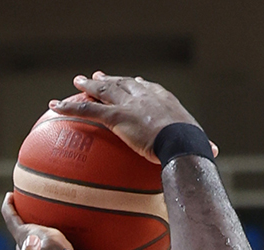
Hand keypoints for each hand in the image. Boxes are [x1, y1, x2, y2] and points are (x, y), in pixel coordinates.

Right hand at [2, 192, 145, 249]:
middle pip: (39, 249)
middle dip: (37, 243)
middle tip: (41, 228)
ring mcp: (31, 245)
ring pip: (23, 231)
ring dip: (23, 219)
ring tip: (21, 201)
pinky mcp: (24, 234)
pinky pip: (12, 218)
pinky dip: (10, 207)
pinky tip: (10, 194)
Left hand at [48, 72, 217, 163]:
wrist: (183, 144)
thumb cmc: (193, 149)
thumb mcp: (198, 147)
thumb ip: (199, 149)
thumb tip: (210, 158)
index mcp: (163, 100)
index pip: (147, 88)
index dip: (137, 85)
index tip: (132, 82)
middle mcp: (144, 96)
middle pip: (123, 83)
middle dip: (110, 79)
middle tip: (97, 77)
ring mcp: (129, 104)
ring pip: (103, 90)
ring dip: (88, 86)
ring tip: (76, 82)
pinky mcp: (117, 115)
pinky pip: (87, 109)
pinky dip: (69, 106)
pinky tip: (54, 106)